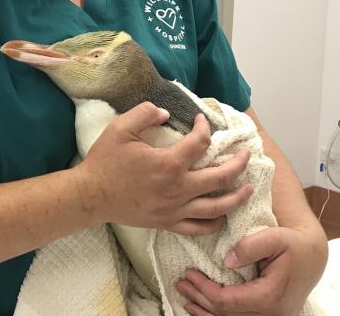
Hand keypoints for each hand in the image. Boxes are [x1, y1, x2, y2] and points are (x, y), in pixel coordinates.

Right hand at [75, 102, 252, 235]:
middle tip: (247, 154)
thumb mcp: (121, 127)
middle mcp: (178, 188)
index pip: (200, 143)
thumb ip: (145, 113)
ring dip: (237, 196)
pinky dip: (215, 223)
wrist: (90, 195)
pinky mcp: (168, 223)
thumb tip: (166, 112)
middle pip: (220, 177)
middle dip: (239, 164)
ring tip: (249, 187)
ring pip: (216, 207)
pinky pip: (198, 228)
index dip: (205, 128)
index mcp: (169, 163)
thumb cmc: (105, 161)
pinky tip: (222, 216)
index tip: (201, 120)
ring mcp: (175, 209)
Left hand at [176, 225, 327, 314]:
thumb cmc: (293, 243)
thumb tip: (227, 260)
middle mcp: (271, 315)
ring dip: (206, 312)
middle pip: (226, 315)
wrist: (313, 255)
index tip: (188, 274)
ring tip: (186, 298)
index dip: (204, 290)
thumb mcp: (275, 237)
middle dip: (199, 300)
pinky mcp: (268, 315)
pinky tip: (204, 309)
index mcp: (270, 297)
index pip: (227, 302)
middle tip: (181, 283)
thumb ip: (251, 246)